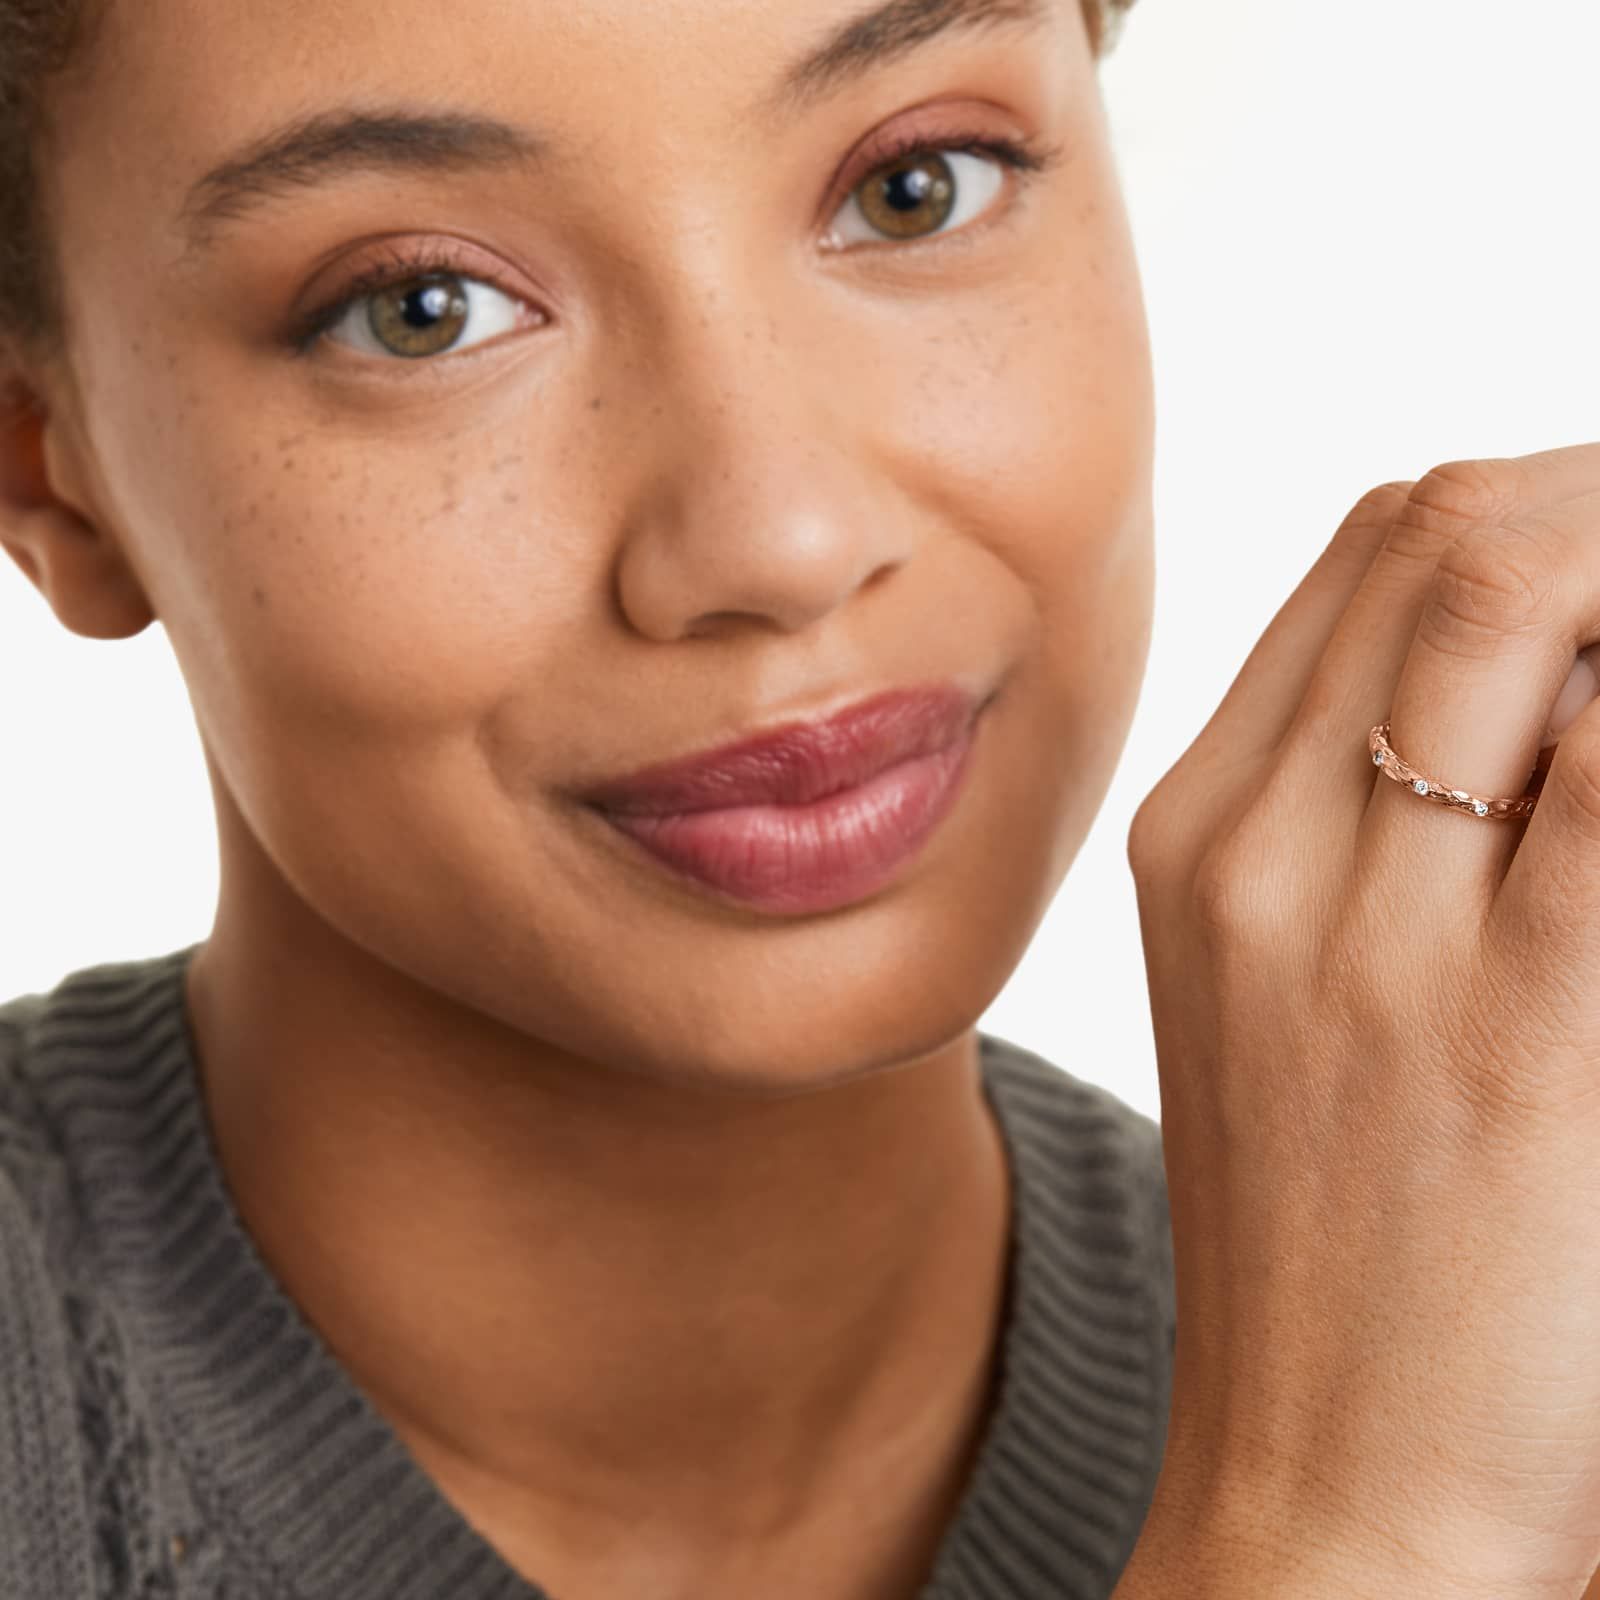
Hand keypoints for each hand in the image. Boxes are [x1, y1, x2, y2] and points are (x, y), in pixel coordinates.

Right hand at [1125, 445, 1599, 1598]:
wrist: (1322, 1480)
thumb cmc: (1319, 1242)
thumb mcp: (1269, 996)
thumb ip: (1352, 814)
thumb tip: (1521, 666)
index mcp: (1197, 835)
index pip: (1373, 545)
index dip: (1526, 500)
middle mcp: (1259, 848)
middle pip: (1449, 526)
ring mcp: (1370, 925)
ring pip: (1526, 577)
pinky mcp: (1521, 1016)